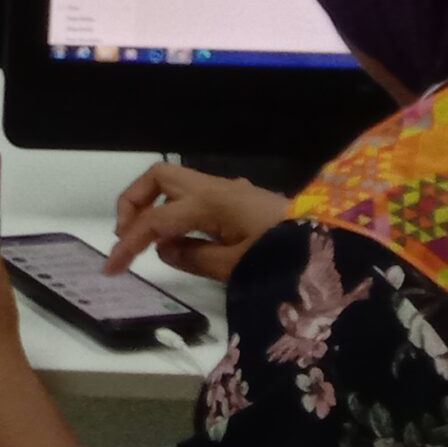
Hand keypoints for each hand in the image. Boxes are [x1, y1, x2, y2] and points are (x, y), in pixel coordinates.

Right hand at [106, 162, 286, 280]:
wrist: (337, 246)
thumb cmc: (286, 256)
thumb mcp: (239, 267)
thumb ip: (195, 257)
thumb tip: (164, 249)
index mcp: (208, 202)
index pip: (155, 221)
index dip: (127, 244)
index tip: (110, 268)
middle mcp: (214, 188)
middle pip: (157, 178)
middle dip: (133, 203)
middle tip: (126, 236)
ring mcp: (227, 191)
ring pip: (175, 182)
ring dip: (154, 204)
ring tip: (150, 240)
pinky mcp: (239, 200)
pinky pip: (195, 195)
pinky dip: (178, 210)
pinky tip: (184, 239)